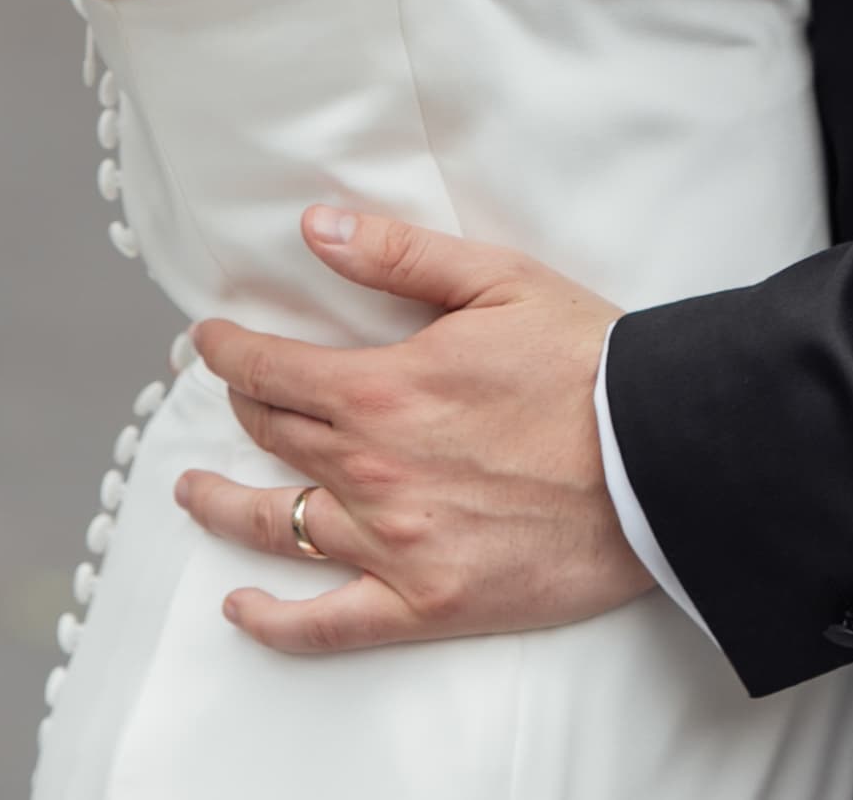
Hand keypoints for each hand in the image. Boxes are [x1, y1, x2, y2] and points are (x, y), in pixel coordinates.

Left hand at [177, 205, 648, 654]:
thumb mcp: (496, 280)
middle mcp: (373, 470)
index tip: (209, 340)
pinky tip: (243, 607)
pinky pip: (328, 623)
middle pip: (276, 437)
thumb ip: (397, 255)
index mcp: (383, 387)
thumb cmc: (585, 362)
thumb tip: (316, 229)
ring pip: (280, 526)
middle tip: (229, 393)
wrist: (657, 457)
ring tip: (195, 492)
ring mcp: (395, 544)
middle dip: (240, 407)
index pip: (273, 368)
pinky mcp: (428, 603)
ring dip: (225, 504)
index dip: (229, 351)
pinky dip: (275, 621)